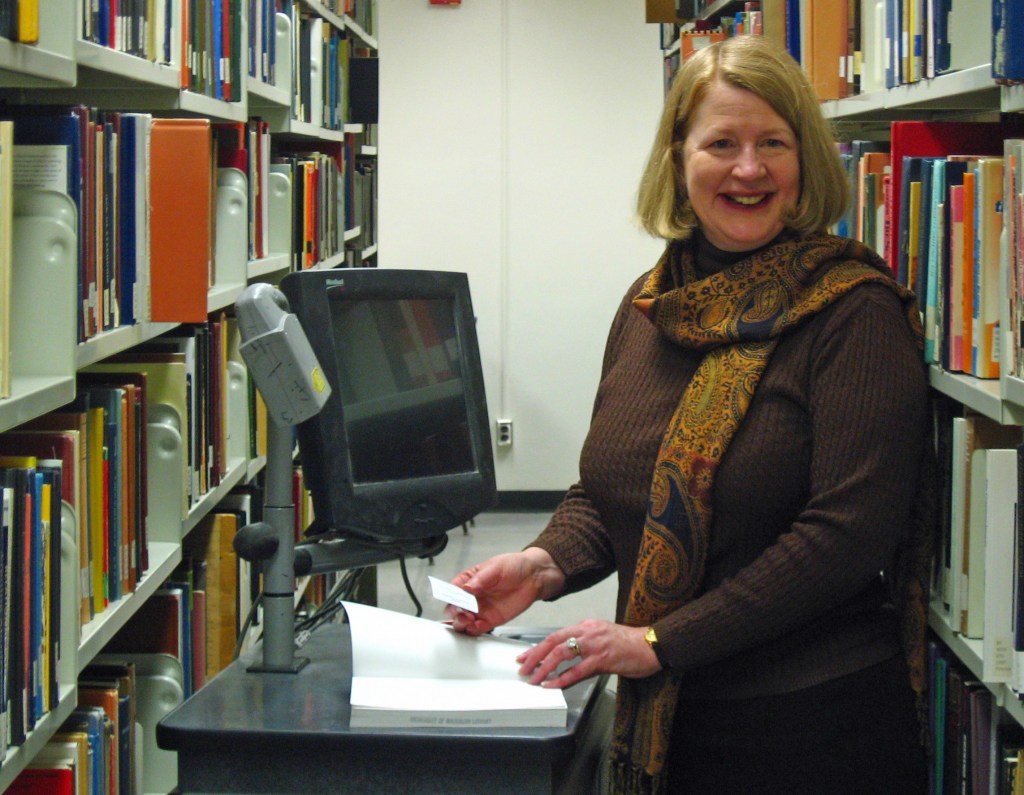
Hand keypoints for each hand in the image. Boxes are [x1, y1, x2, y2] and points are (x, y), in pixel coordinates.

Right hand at [445, 548, 564, 635]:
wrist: (534, 576)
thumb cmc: (514, 566)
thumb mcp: (495, 567)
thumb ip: (480, 579)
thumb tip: (467, 587)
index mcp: (469, 580)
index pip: (452, 590)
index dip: (450, 596)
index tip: (454, 600)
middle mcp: (472, 596)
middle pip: (454, 608)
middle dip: (454, 612)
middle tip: (462, 612)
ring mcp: (480, 609)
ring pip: (462, 621)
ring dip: (461, 623)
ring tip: (468, 620)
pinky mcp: (491, 620)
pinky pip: (477, 629)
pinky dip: (473, 630)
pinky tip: (476, 626)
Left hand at [516, 620, 661, 688]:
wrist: (650, 645)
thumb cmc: (628, 643)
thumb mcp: (602, 637)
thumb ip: (584, 643)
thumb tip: (566, 656)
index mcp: (586, 626)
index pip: (555, 635)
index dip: (538, 646)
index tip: (525, 656)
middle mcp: (588, 632)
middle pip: (553, 641)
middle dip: (535, 655)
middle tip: (522, 667)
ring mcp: (595, 645)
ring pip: (562, 654)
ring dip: (544, 668)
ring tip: (534, 678)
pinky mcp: (603, 659)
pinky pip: (577, 670)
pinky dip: (562, 679)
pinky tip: (552, 685)